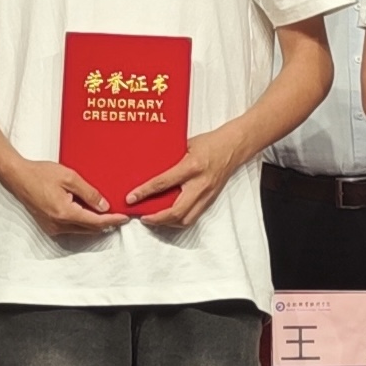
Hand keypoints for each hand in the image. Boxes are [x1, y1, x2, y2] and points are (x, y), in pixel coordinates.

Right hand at [3, 153, 125, 236]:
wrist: (18, 177)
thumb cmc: (41, 174)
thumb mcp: (70, 177)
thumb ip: (89, 193)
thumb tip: (104, 206)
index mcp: (65, 213)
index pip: (96, 221)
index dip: (112, 220)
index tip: (124, 218)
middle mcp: (58, 224)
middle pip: (90, 229)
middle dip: (106, 223)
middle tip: (119, 216)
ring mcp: (52, 228)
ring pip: (81, 230)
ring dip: (94, 223)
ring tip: (106, 213)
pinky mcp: (49, 227)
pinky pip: (71, 228)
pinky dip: (82, 222)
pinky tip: (87, 213)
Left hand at [134, 122, 258, 230]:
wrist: (234, 147)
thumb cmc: (210, 143)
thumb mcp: (186, 145)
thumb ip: (170, 158)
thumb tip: (148, 168)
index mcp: (192, 167)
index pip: (163, 183)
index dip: (144, 192)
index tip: (131, 198)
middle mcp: (200, 184)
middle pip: (176, 211)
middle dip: (157, 219)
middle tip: (143, 217)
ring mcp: (207, 195)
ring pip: (185, 219)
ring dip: (167, 223)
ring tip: (154, 219)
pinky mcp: (210, 200)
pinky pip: (193, 216)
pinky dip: (179, 220)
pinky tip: (168, 217)